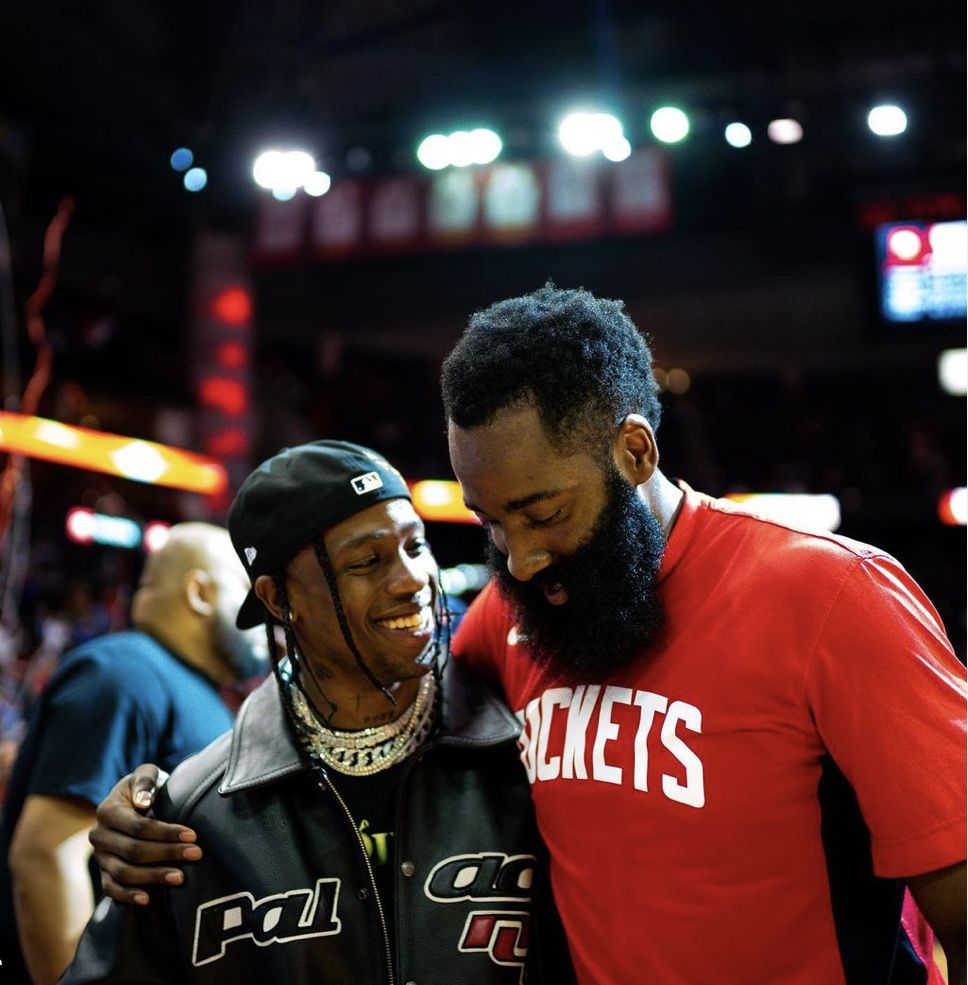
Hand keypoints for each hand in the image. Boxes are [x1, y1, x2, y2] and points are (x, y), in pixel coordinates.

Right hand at [88, 764, 201, 905]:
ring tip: (180, 877)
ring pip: (124, 872)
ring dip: (153, 877)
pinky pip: (111, 889)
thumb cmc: (145, 788)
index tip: (193, 835)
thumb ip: (146, 780)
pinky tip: (148, 899)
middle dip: (167, 853)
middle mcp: (99, 835)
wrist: (133, 803)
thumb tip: (143, 801)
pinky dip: (128, 896)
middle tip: (196, 854)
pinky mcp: (104, 873)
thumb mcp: (147, 774)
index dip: (166, 832)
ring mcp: (100, 857)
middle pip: (133, 851)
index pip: (139, 826)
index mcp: (108, 810)